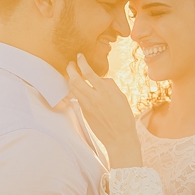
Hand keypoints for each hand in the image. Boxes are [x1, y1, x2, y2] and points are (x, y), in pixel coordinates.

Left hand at [66, 54, 142, 168]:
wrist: (119, 138)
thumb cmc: (123, 117)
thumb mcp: (121, 97)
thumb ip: (110, 85)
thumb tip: (100, 79)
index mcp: (105, 92)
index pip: (89, 73)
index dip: (82, 62)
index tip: (79, 56)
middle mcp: (94, 98)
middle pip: (75, 80)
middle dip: (71, 68)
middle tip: (71, 63)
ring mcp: (87, 106)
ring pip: (73, 89)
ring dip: (70, 78)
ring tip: (72, 73)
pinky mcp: (84, 112)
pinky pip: (76, 97)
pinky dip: (74, 89)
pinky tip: (76, 86)